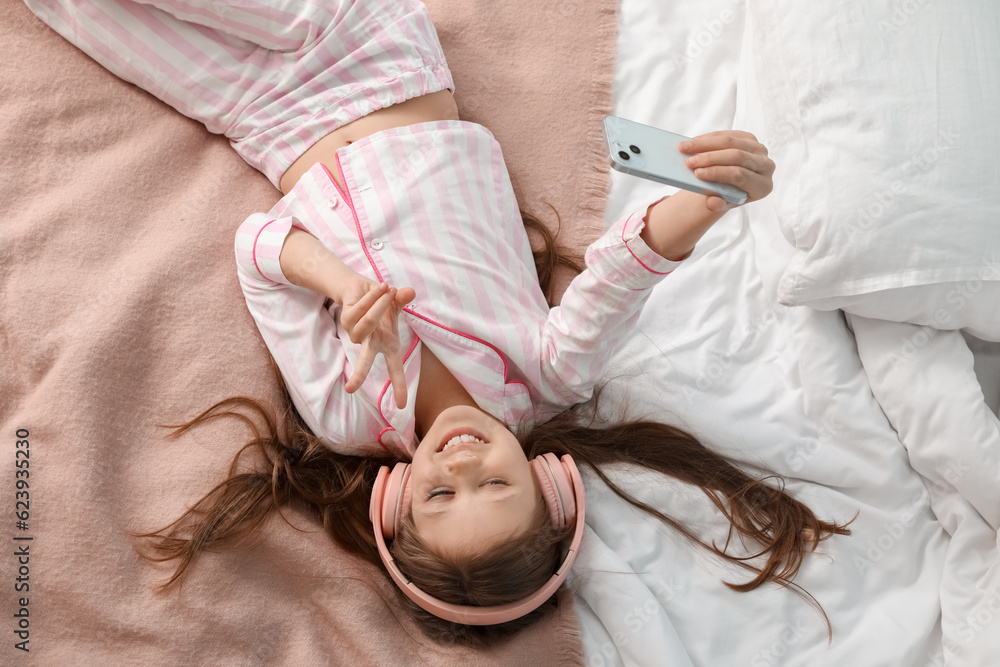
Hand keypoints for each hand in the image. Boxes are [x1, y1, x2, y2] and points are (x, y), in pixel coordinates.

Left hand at [340, 279, 415, 408]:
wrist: (363, 287)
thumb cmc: (383, 301)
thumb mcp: (397, 303)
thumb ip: (403, 300)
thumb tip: (408, 292)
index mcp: (387, 345)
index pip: (394, 369)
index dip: (399, 386)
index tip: (403, 405)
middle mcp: (371, 342)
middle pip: (364, 361)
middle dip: (359, 374)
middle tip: (350, 389)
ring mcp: (357, 332)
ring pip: (367, 324)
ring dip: (379, 305)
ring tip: (389, 288)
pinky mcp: (347, 319)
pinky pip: (361, 310)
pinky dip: (373, 297)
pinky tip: (381, 287)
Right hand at [678, 130, 774, 211]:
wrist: (733, 186)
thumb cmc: (728, 196)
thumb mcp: (722, 204)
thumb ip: (718, 206)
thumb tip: (711, 202)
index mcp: (763, 186)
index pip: (740, 176)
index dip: (717, 173)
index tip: (697, 173)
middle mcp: (766, 166)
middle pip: (736, 156)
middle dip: (709, 158)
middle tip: (688, 161)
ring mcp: (759, 150)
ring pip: (731, 141)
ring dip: (705, 144)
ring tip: (684, 148)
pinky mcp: (750, 138)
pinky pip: (728, 134)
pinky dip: (709, 138)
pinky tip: (694, 142)